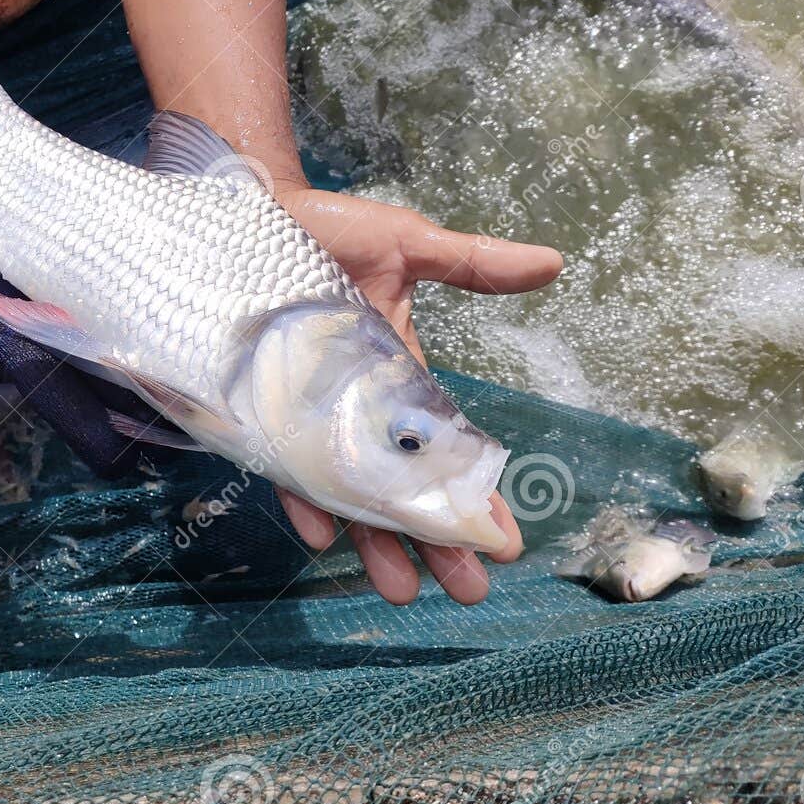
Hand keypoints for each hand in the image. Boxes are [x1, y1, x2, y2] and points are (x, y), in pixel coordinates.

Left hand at [275, 187, 563, 604]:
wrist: (250, 212)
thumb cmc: (331, 231)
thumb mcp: (410, 245)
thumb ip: (476, 263)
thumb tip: (554, 262)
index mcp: (397, 379)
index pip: (443, 451)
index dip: (473, 496)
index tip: (505, 542)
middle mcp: (353, 407)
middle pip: (400, 488)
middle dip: (431, 540)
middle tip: (467, 592)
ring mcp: (306, 411)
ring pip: (345, 490)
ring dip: (372, 540)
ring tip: (400, 589)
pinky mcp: (258, 405)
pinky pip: (281, 461)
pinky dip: (300, 495)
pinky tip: (321, 533)